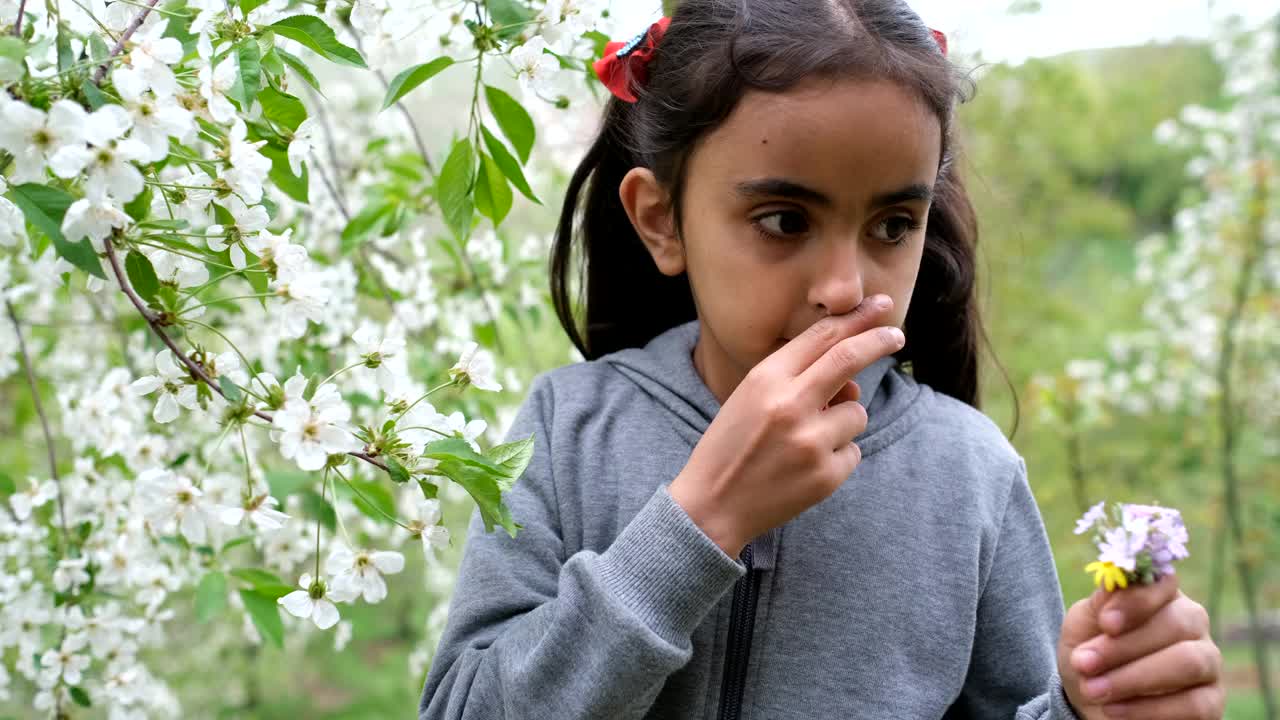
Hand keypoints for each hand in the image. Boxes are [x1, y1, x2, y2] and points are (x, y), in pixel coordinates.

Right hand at [669, 295, 904, 556]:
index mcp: (765, 380)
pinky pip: (853, 451)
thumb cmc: (731, 446)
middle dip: (879, 341)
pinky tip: (805, 469)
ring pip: (857, 414)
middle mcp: (790, 406)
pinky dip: (837, 456)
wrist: (712, 506)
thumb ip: (797, 380)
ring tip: (805, 443)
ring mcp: (810, 442)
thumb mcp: (749, 399)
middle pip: (849, 358)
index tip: (880, 308)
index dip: (856, 319)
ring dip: (843, 423)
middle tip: (896, 336)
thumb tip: (851, 379)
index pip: (821, 337)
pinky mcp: (826, 476)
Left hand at [1058, 573, 1223, 718]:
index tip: (1106, 623)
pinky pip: (1194, 705)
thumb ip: (1101, 603)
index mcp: (1161, 595)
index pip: (1163, 583)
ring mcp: (1208, 662)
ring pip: (1188, 662)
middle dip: (1123, 647)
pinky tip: (1115, 710)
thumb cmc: (1090, 652)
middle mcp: (1192, 623)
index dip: (1136, 601)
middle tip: (1084, 664)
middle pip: (1176, 624)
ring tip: (1093, 690)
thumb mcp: (1084, 624)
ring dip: (1134, 678)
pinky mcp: (1211, 702)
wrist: (1089, 698)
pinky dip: (1149, 709)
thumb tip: (1115, 583)